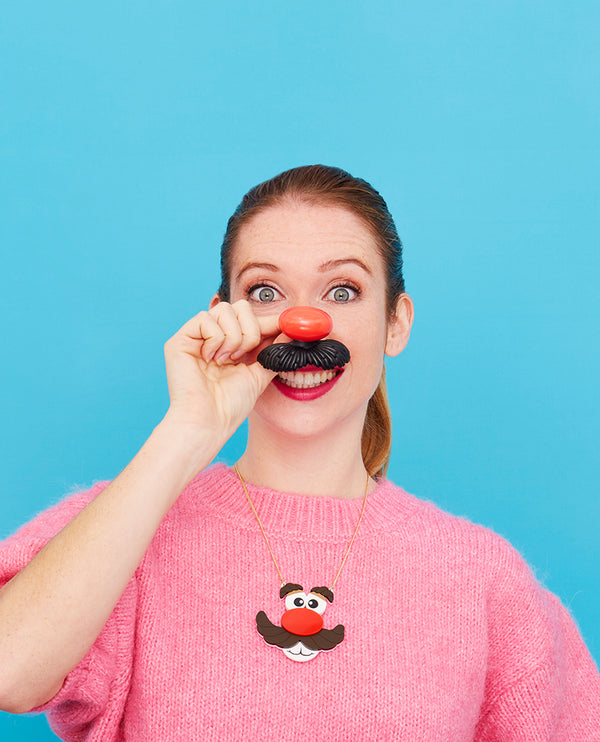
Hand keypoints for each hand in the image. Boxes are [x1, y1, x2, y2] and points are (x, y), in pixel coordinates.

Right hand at [163, 300, 279, 443]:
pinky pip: (205, 318)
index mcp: (232, 345)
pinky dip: (215, 338)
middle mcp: (214, 337)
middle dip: (250, 330)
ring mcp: (196, 338)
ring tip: (226, 360)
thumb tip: (291, 330)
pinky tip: (211, 359)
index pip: (253, 319)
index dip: (270, 320)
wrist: (209, 422)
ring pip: (224, 309)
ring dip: (233, 337)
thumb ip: (273, 351)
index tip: (288, 325)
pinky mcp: (180, 340)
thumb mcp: (260, 375)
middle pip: (239, 306)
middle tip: (243, 356)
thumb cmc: (230, 405)